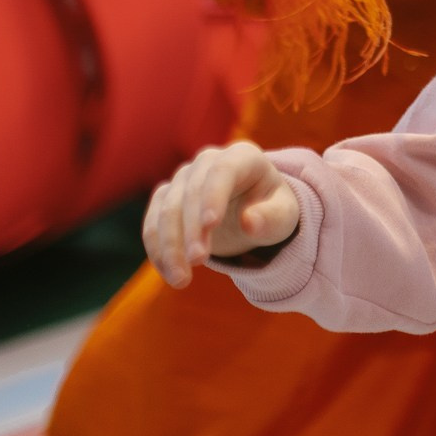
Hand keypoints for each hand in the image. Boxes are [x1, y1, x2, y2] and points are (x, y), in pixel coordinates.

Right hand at [143, 141, 300, 288]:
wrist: (251, 211)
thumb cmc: (271, 210)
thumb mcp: (283, 216)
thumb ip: (271, 217)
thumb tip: (249, 222)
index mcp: (242, 156)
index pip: (223, 170)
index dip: (214, 194)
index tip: (210, 224)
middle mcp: (208, 161)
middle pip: (191, 191)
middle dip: (192, 229)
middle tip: (198, 261)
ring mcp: (183, 178)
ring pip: (166, 208)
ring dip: (170, 245)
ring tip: (181, 279)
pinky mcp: (166, 198)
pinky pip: (153, 223)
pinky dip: (158, 249)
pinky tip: (169, 273)